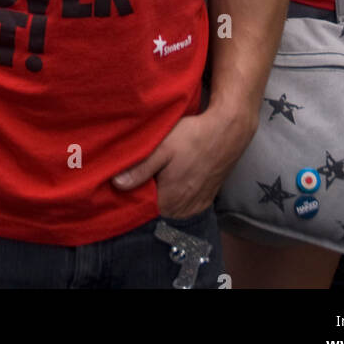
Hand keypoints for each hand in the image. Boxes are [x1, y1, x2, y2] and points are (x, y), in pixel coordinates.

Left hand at [111, 106, 255, 218]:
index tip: (123, 180)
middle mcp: (182, 210)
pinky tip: (173, 177)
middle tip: (139, 172)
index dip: (130, 195)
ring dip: (162, 194)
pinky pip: (183, 204)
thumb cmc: (193, 138)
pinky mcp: (205, 200)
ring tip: (158, 173)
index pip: (140, 208)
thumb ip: (140, 168)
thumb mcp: (162, 148)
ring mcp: (195, 207)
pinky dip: (176, 194)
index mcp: (168, 202)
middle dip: (145, 193)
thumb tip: (116, 184)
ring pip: (169, 206)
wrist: (227, 133)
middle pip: (155, 209)